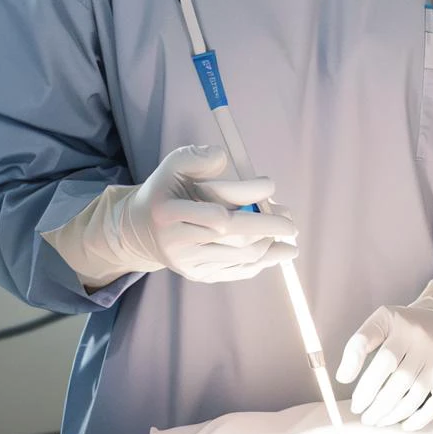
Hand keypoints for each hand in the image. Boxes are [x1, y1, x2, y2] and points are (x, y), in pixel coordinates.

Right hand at [116, 144, 297, 282]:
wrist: (141, 230)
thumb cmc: (166, 191)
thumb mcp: (174, 166)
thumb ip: (198, 158)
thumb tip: (227, 160)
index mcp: (169, 212)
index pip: (217, 210)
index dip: (248, 196)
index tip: (270, 185)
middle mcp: (176, 242)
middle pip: (235, 238)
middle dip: (269, 227)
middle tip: (291, 222)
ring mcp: (188, 263)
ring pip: (241, 257)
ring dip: (271, 246)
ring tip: (289, 237)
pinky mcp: (198, 275)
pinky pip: (237, 270)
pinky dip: (260, 261)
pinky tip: (273, 251)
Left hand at [335, 283, 432, 430]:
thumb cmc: (407, 326)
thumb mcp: (383, 321)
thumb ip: (360, 343)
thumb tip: (342, 377)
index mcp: (397, 324)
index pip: (371, 340)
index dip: (354, 360)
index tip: (343, 380)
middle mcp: (419, 341)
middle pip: (394, 377)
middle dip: (373, 400)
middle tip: (360, 413)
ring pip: (412, 395)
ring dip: (391, 413)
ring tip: (375, 420)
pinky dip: (417, 419)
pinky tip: (402, 424)